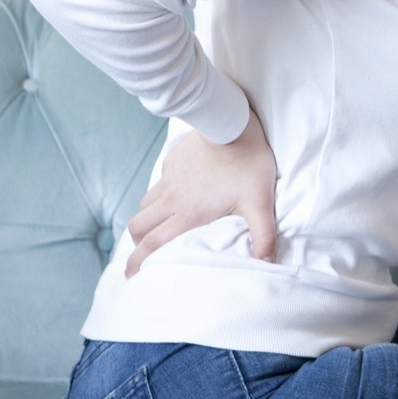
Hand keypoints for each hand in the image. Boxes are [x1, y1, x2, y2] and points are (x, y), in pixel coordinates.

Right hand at [125, 109, 277, 276]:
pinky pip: (158, 182)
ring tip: (155, 227)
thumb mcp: (260, 202)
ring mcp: (170, 177)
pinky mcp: (172, 160)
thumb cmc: (247, 162)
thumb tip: (267, 263)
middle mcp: (173, 198)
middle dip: (136, 243)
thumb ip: (264, 235)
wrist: (231, 123)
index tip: (130, 275)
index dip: (138, 262)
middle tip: (142, 254)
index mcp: (189, 213)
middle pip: (138, 226)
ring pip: (144, 204)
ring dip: (146, 218)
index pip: (154, 244)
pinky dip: (159, 195)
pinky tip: (173, 195)